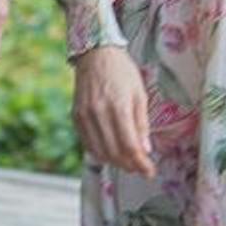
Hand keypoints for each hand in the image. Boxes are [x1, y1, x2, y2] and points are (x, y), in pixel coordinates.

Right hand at [73, 45, 154, 176]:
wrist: (96, 53)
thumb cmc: (122, 71)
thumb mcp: (140, 94)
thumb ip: (142, 124)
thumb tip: (146, 150)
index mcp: (119, 107)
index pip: (130, 146)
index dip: (141, 164)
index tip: (149, 172)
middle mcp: (99, 114)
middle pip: (115, 153)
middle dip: (130, 166)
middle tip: (141, 168)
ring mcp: (85, 116)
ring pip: (100, 152)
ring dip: (115, 163)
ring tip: (128, 163)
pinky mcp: (76, 117)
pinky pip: (87, 144)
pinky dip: (100, 154)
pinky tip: (111, 153)